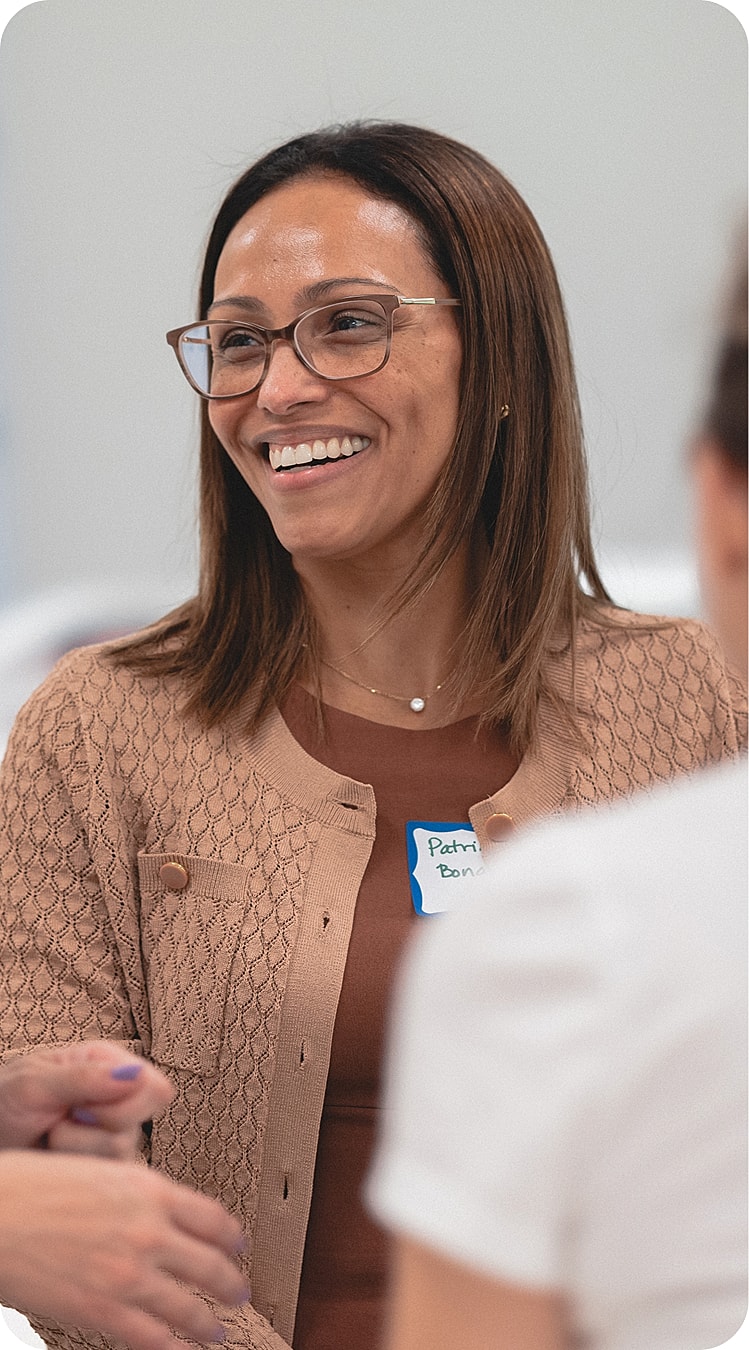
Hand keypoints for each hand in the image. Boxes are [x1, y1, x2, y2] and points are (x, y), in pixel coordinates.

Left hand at [0, 1042, 173, 1157]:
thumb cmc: (5, 1103)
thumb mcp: (34, 1083)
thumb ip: (84, 1077)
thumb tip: (136, 1074)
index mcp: (108, 1064)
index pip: (154, 1087)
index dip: (130, 1101)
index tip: (86, 1104)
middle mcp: (118, 1099)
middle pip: (141, 1122)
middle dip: (96, 1128)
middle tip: (64, 1118)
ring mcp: (112, 1136)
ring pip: (120, 1153)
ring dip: (75, 1148)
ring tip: (51, 1136)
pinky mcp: (102, 1168)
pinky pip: (105, 1179)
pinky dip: (74, 1169)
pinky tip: (57, 1156)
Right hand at [0, 1150, 248, 1349]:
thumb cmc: (32, 1186)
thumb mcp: (98, 1172)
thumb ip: (133, 1194)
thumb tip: (154, 1211)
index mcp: (148, 1189)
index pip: (212, 1216)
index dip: (233, 1237)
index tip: (239, 1245)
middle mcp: (148, 1230)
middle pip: (210, 1264)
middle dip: (231, 1283)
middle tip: (239, 1291)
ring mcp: (129, 1273)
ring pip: (188, 1307)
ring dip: (209, 1322)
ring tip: (217, 1330)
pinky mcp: (103, 1310)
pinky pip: (152, 1338)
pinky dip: (173, 1348)